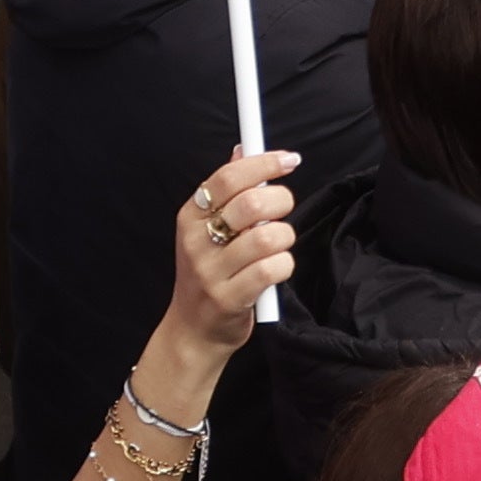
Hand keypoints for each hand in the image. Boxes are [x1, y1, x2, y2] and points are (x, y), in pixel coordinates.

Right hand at [163, 148, 299, 353]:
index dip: (264, 163)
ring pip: (268, 237)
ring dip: (284, 238)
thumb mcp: (206, 230)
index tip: (289, 160)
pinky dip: (284, 265)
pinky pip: (273, 269)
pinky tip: (275, 268)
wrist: (193, 330)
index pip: (228, 177)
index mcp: (190, 217)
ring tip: (276, 245)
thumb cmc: (209, 273)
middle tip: (283, 210)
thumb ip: (226, 191)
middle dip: (280, 201)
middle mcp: (196, 241)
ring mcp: (211, 271)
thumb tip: (244, 149)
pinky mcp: (230, 298)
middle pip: (251, 204)